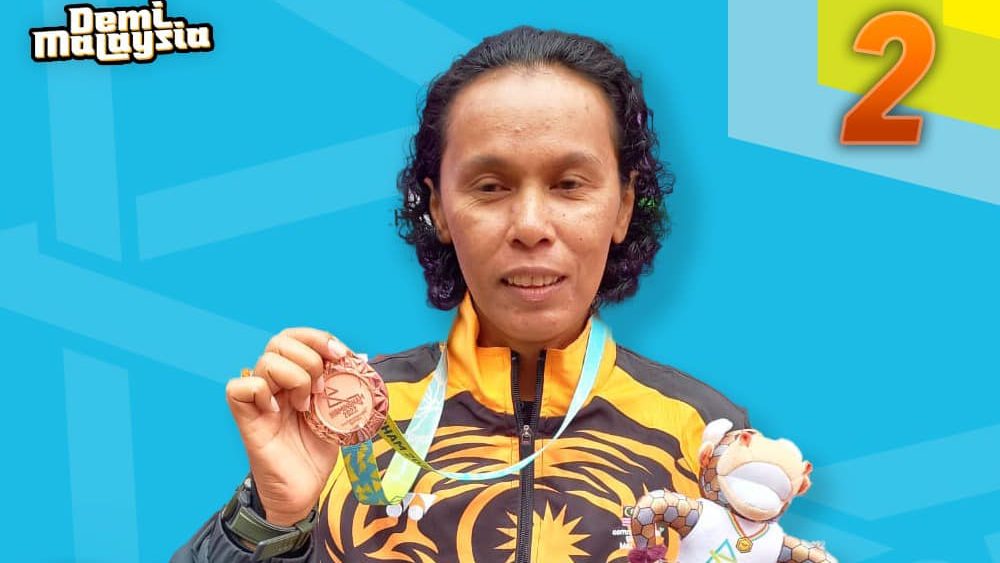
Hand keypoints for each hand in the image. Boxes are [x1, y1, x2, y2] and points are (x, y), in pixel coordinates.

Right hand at [225, 328, 351, 525]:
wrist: (304, 489)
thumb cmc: (316, 450)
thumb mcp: (337, 410)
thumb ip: (342, 384)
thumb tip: (358, 359)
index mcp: (294, 374)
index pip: (296, 336)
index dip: (318, 338)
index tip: (341, 354)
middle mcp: (274, 382)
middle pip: (279, 341)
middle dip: (310, 357)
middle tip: (323, 387)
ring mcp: (259, 399)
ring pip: (265, 361)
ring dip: (294, 378)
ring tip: (304, 405)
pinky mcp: (245, 418)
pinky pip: (239, 387)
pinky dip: (261, 393)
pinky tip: (276, 412)